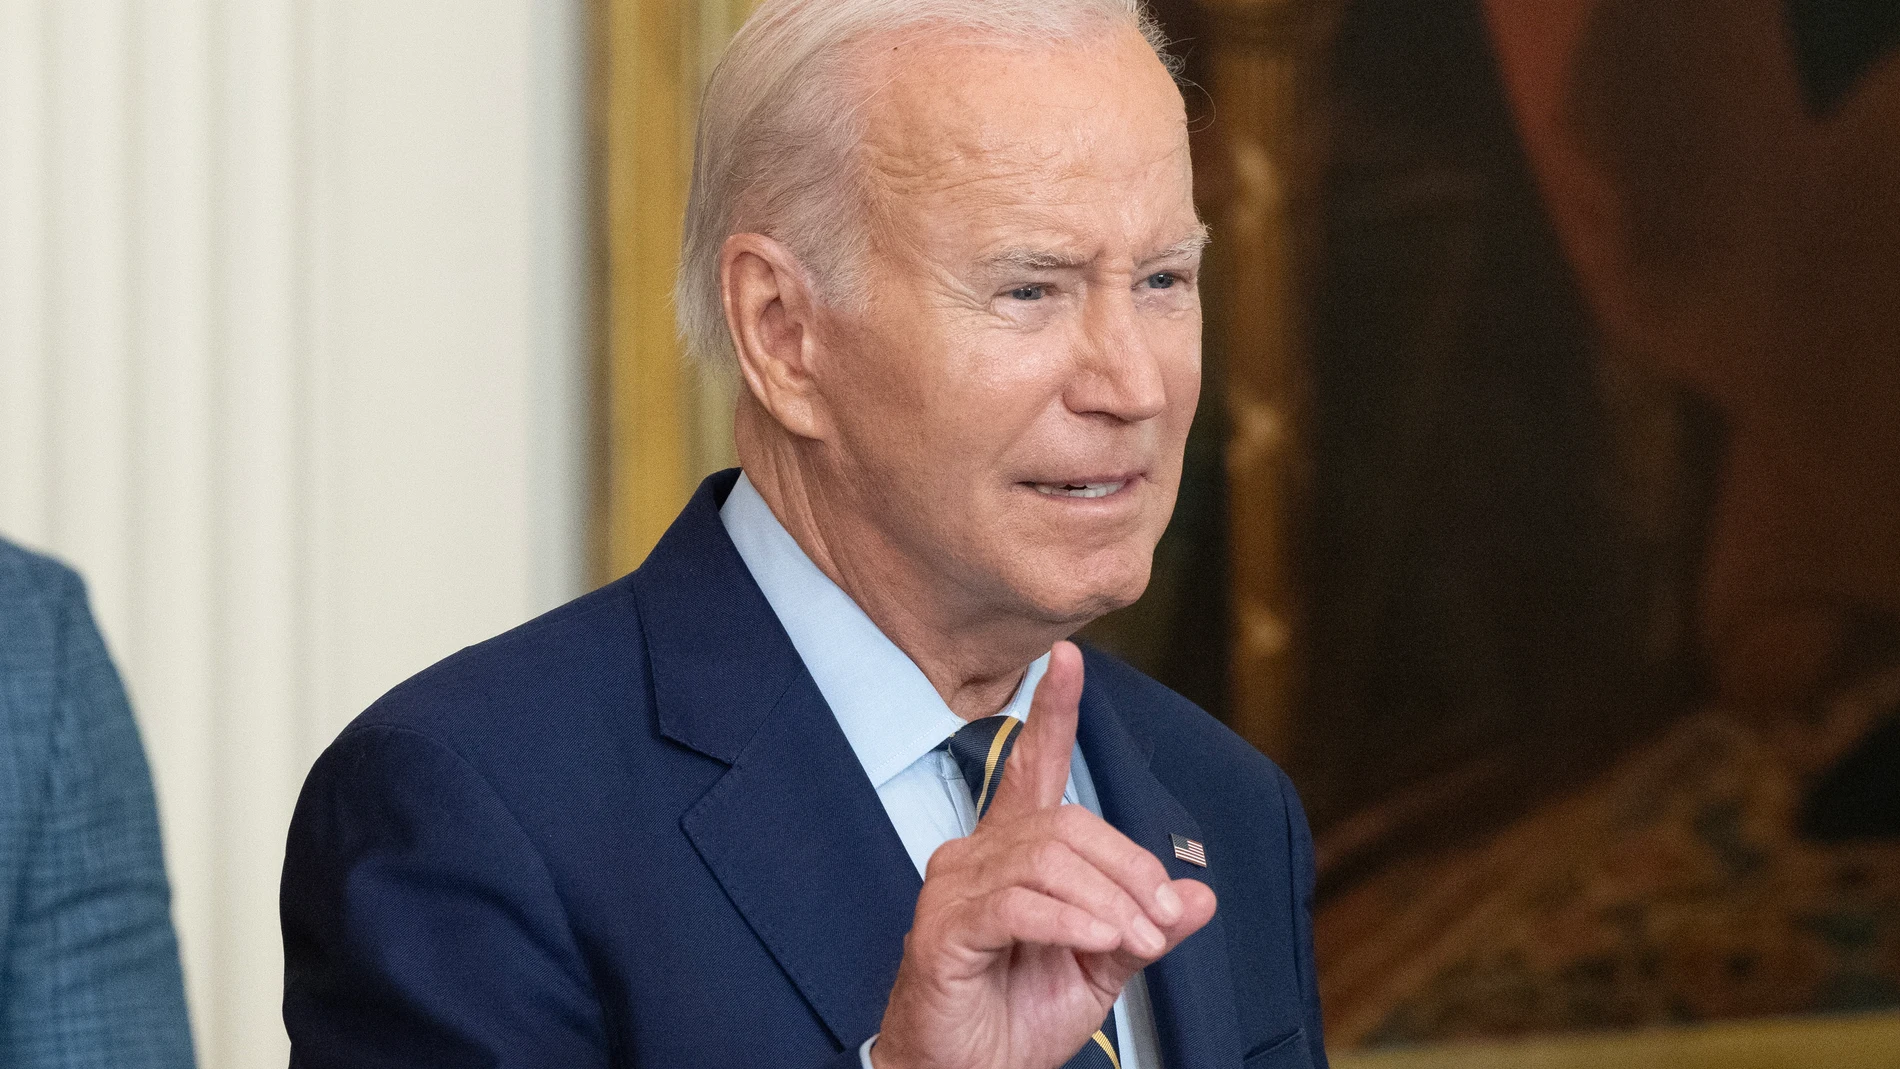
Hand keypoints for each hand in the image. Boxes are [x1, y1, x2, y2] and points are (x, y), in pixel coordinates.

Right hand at [871, 642, 1216, 1068]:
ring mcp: (953, 887)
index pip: (1034, 767)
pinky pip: (1018, 903)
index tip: (1067, 659)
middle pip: (1067, 823)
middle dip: (1129, 867)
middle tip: (1162, 918)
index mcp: (1015, 853)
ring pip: (1047, 859)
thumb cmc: (1016, 1017)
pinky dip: (1070, 919)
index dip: (1052, 711)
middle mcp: (977, 855)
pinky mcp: (942, 927)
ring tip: (1135, 938)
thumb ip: (1145, 926)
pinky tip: (1096, 939)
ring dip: (1108, 899)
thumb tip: (1200, 896)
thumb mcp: (1101, 968)